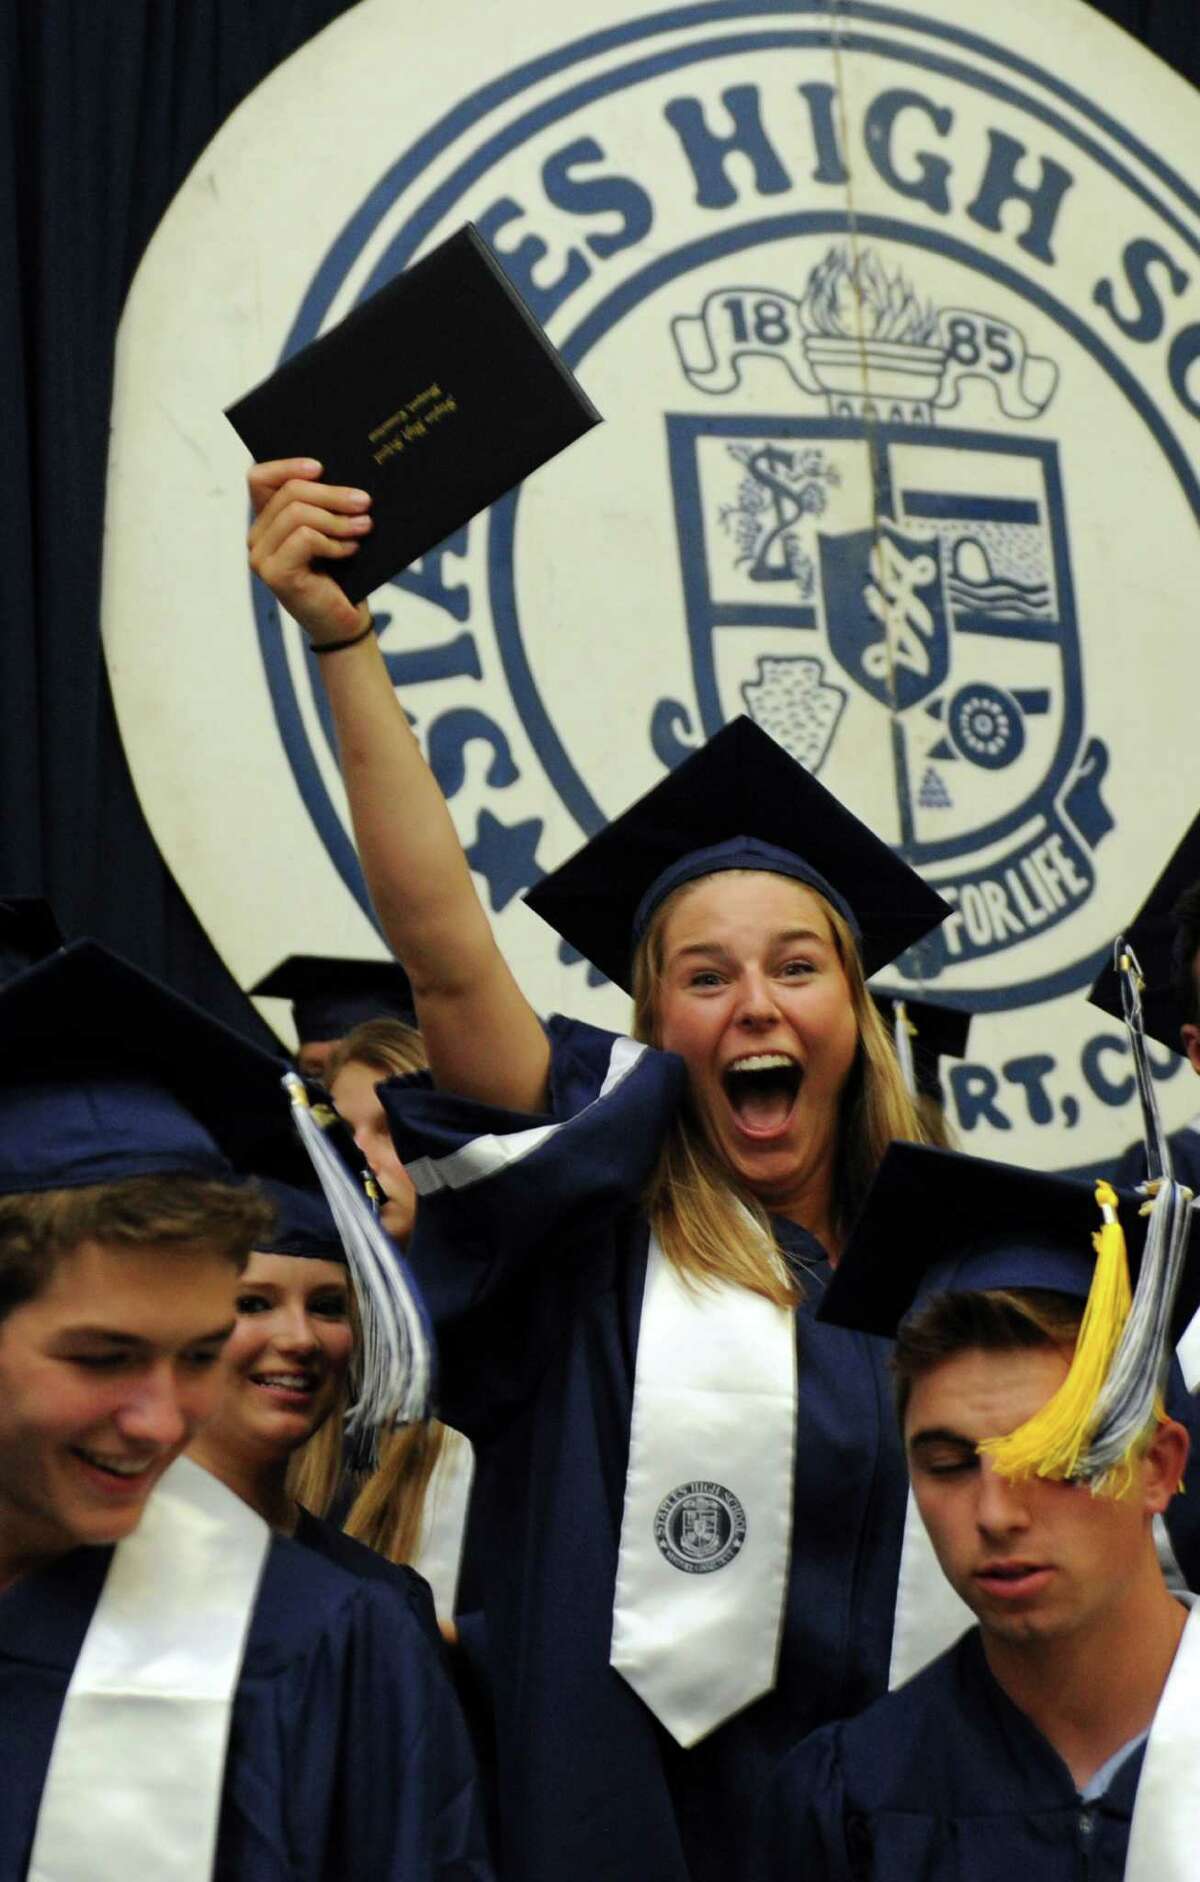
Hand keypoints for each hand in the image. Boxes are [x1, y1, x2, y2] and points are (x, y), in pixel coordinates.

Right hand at [247, 457, 373, 645]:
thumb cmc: (341, 576)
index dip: (288, 466)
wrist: (346, 623)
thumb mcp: (331, 532)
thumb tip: (342, 473)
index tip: (321, 468)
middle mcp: (257, 538)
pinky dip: (333, 542)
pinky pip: (305, 538)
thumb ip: (323, 505)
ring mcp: (262, 557)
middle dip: (332, 493)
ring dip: (337, 519)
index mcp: (267, 522)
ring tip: (364, 527)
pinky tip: (350, 550)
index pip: (260, 478)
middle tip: (364, 501)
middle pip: (289, 492)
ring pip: (297, 513)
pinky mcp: (275, 574)